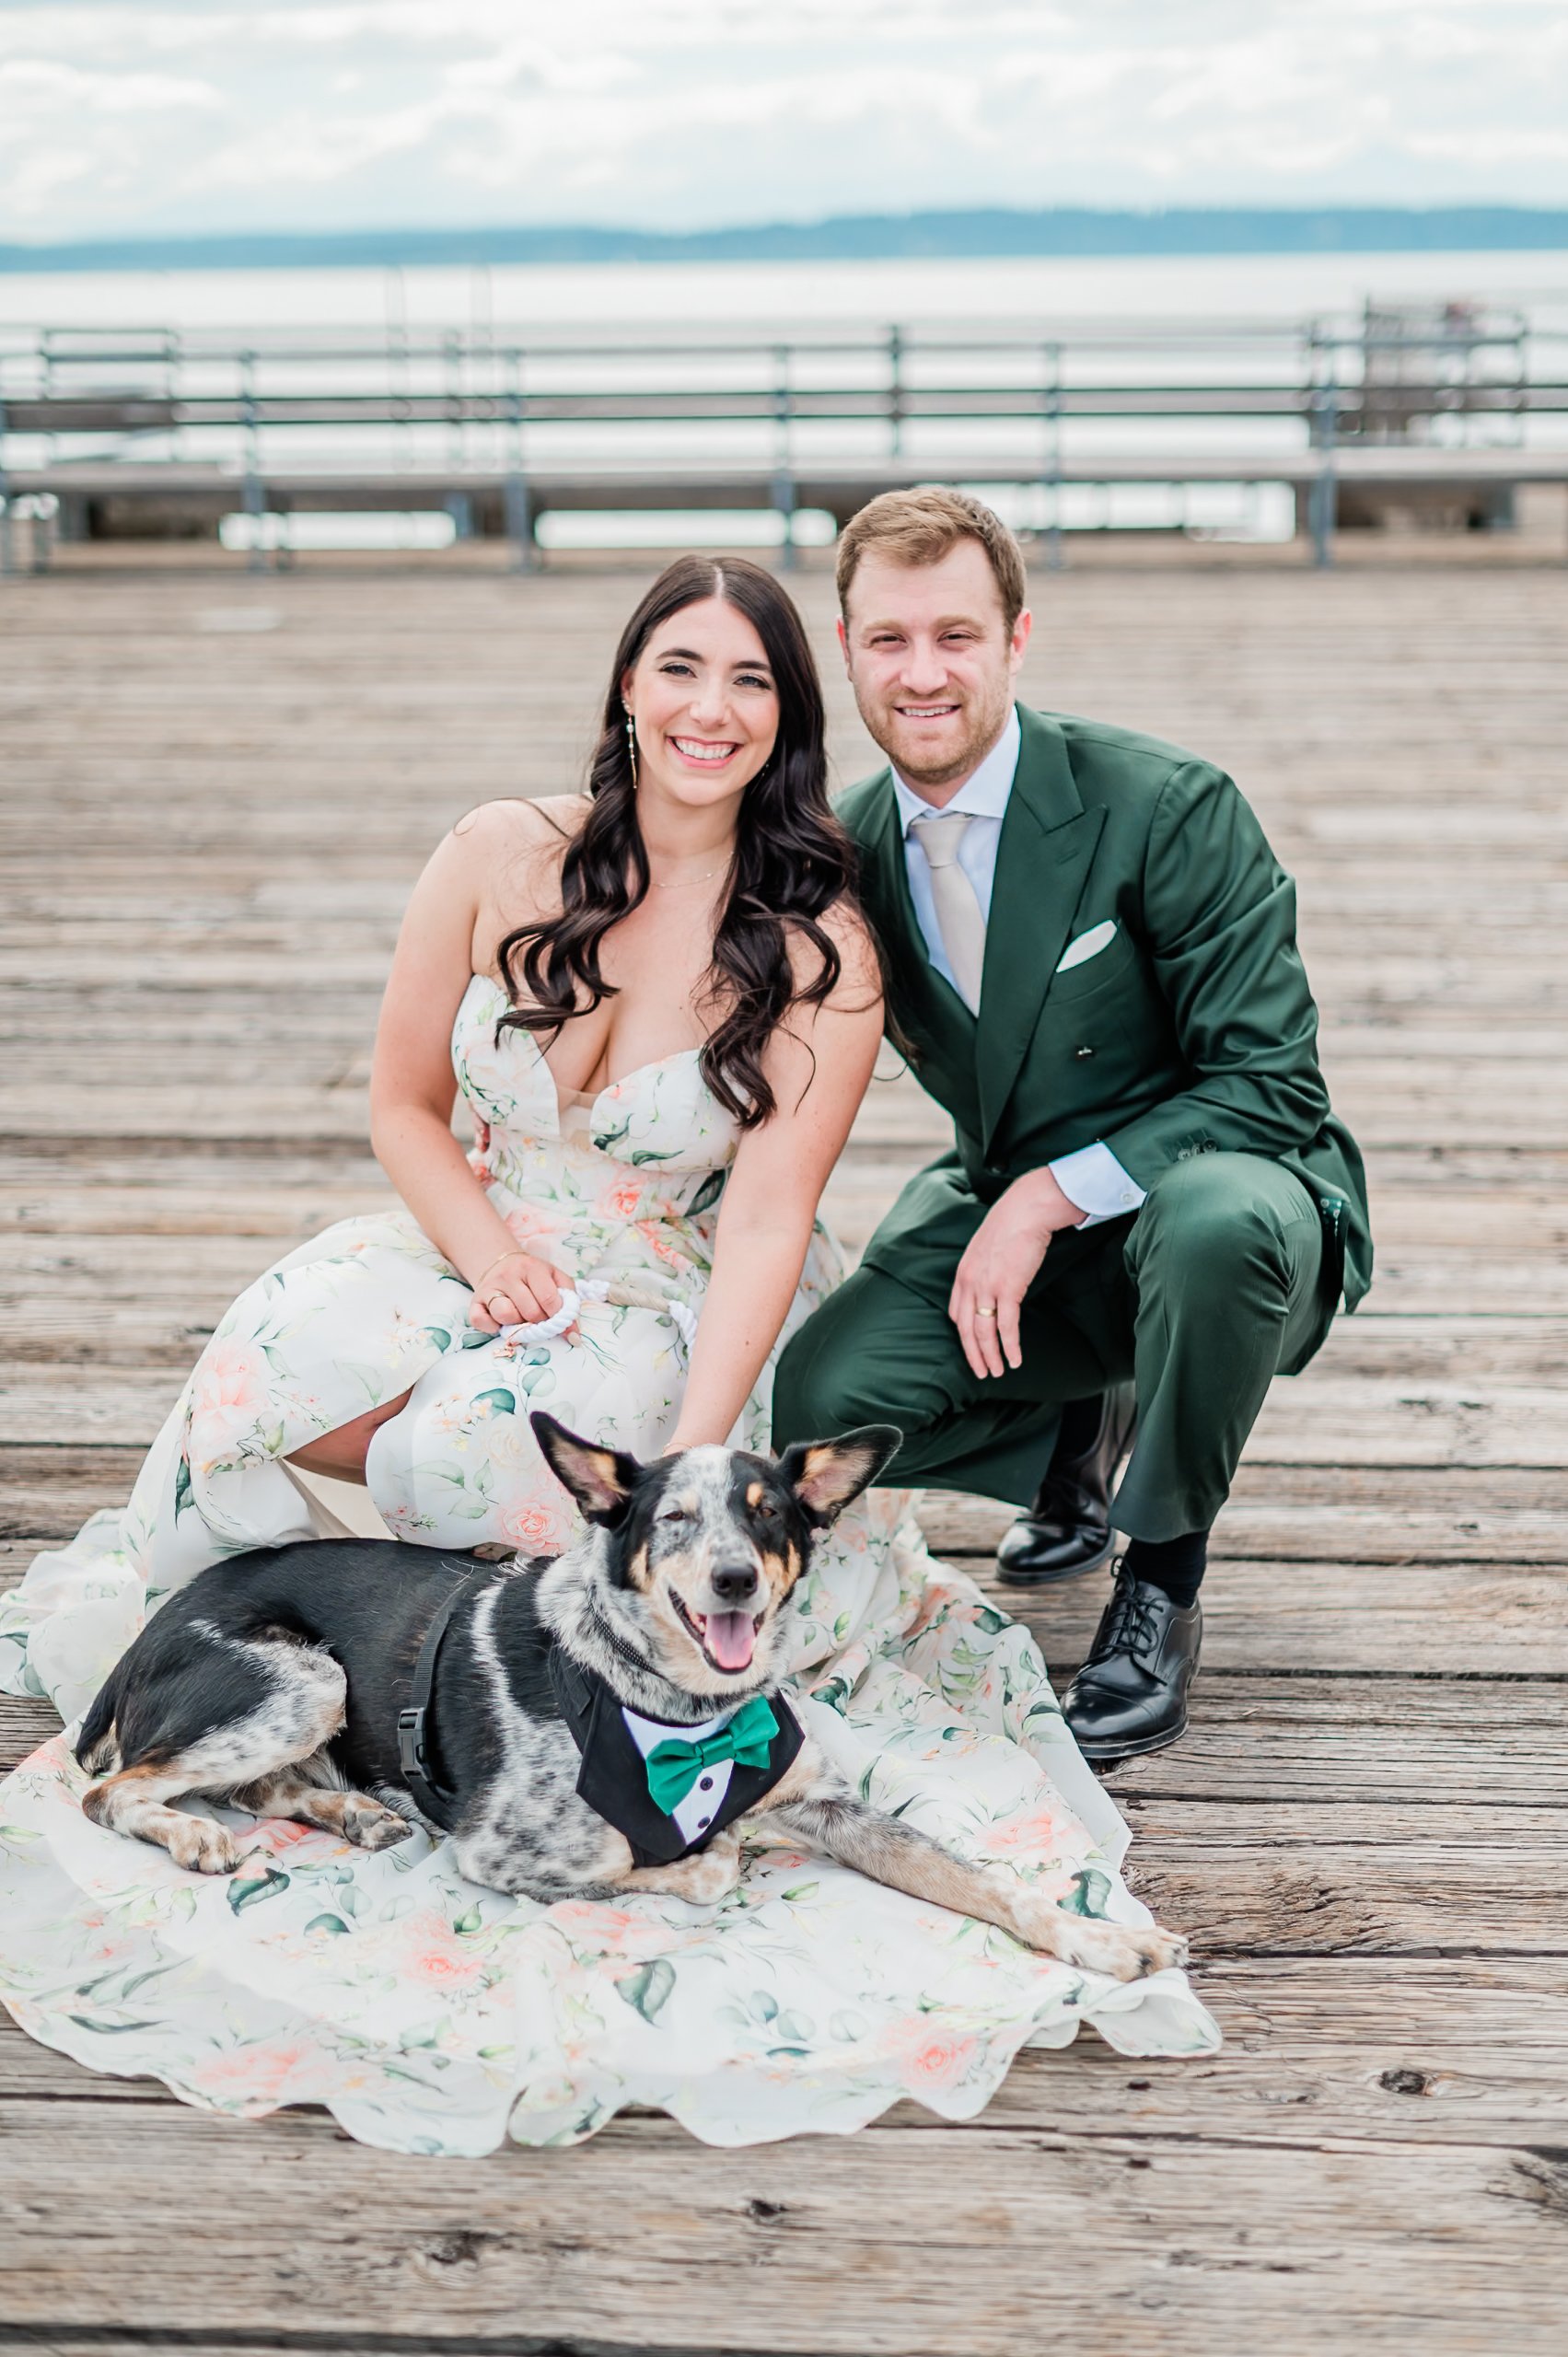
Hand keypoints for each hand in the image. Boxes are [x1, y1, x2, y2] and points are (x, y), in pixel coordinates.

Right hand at [466, 1248, 564, 1334]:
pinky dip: (492, 1327)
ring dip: (517, 1324)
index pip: (548, 1298)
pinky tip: (501, 1323)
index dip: (557, 1317)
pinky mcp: (475, 1302)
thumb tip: (574, 1335)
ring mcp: (489, 1288)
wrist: (502, 1265)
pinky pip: (480, 1321)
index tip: (560, 1323)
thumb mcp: (556, 1279)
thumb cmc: (534, 1278)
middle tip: (540, 1320)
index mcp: (532, 1268)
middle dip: (539, 1323)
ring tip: (521, 1319)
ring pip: (505, 1315)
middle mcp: (508, 1276)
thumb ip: (569, 1303)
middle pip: (529, 1311)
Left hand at [949, 1168, 1085, 1378]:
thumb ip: (985, 1267)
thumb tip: (995, 1279)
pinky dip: (1010, 1347)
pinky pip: (1006, 1327)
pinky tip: (1015, 1359)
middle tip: (982, 1372)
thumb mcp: (987, 1247)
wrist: (1026, 1210)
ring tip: (999, 1371)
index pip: (956, 1313)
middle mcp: (969, 1283)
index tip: (972, 1347)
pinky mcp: (1008, 1290)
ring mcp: (987, 1287)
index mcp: (963, 1273)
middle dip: (974, 1355)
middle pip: (966, 1329)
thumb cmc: (1012, 1225)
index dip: (964, 1334)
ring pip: (983, 1333)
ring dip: (991, 1356)